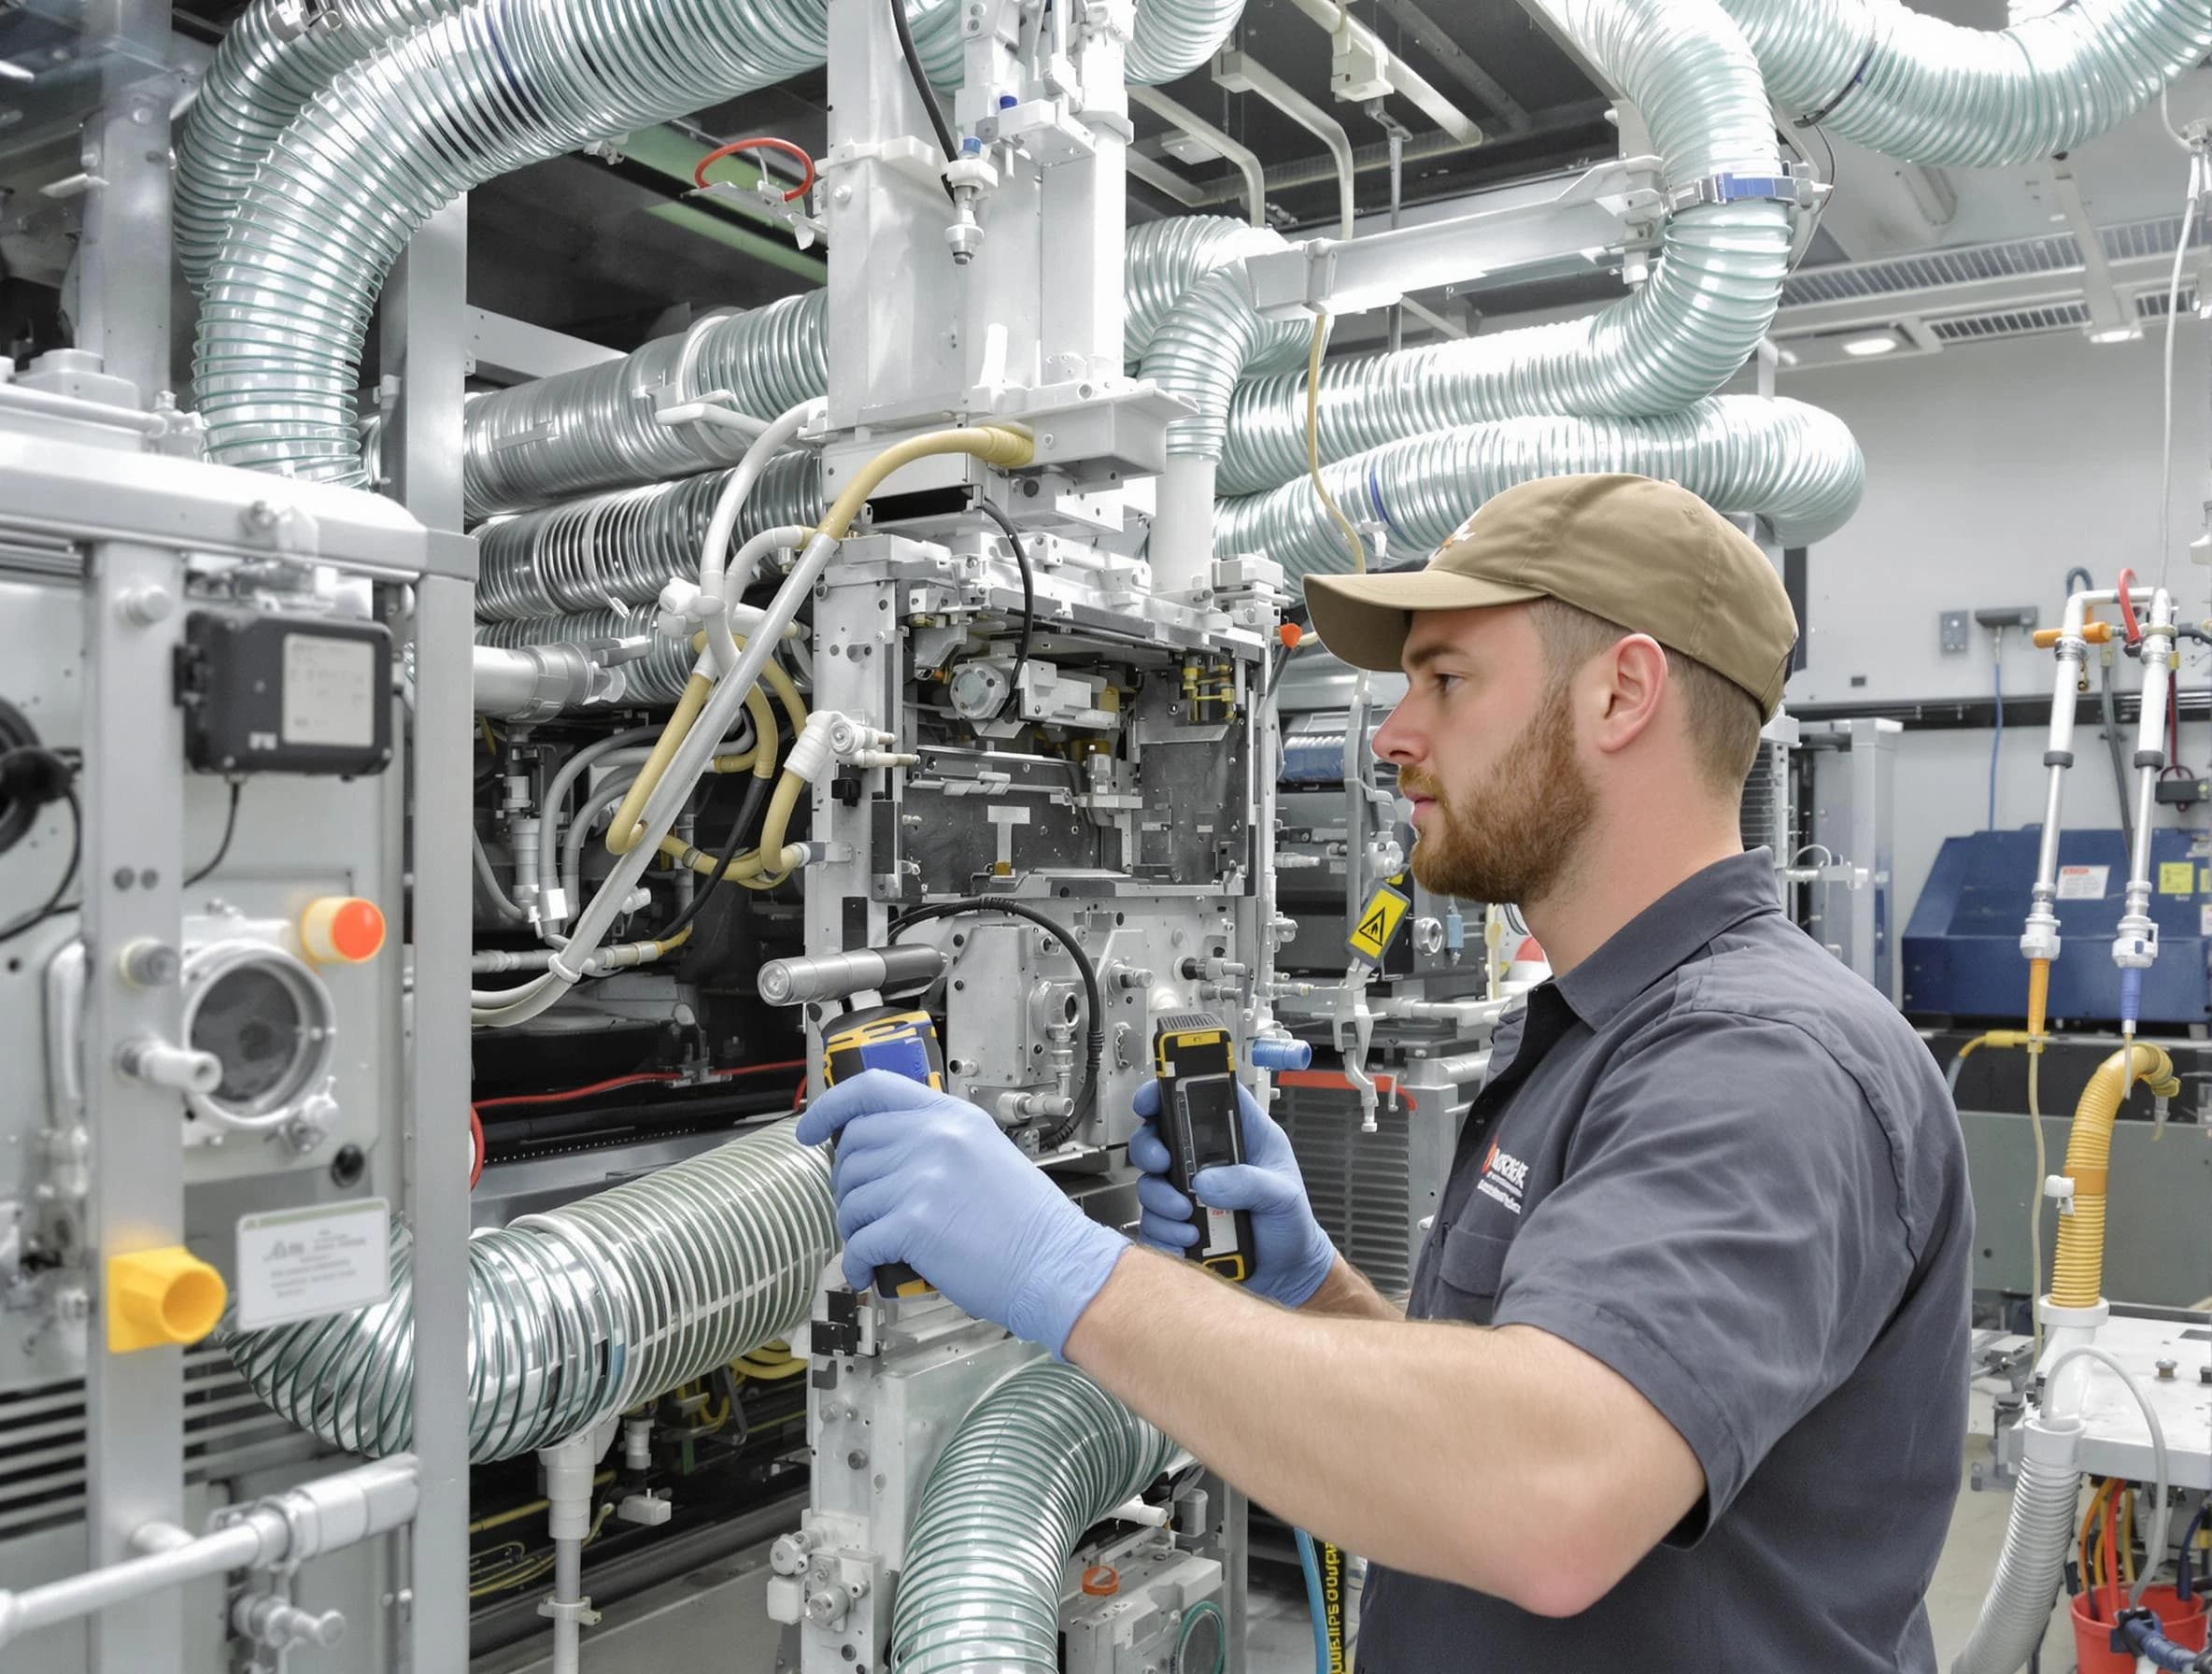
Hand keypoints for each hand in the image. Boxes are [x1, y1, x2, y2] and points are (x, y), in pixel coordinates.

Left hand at [796, 1070, 1128, 1356]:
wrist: (1053, 1263)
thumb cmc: (1025, 1221)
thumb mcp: (983, 1153)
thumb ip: (934, 1142)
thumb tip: (880, 1153)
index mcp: (950, 1116)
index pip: (871, 1089)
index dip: (830, 1107)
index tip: (811, 1129)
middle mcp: (933, 1138)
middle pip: (852, 1147)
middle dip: (846, 1184)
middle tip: (861, 1209)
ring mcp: (922, 1178)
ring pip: (850, 1196)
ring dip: (852, 1226)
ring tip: (873, 1243)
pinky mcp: (915, 1222)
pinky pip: (859, 1240)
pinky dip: (857, 1261)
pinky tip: (868, 1271)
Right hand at [1129, 1077, 1335, 1308]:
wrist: (1287, 1272)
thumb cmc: (1292, 1225)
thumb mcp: (1285, 1196)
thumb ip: (1252, 1183)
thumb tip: (1208, 1181)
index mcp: (1237, 1137)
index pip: (1200, 1098)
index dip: (1171, 1089)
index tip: (1154, 1097)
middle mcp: (1206, 1160)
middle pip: (1159, 1133)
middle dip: (1151, 1146)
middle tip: (1163, 1162)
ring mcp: (1188, 1191)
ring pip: (1149, 1180)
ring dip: (1161, 1198)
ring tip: (1189, 1216)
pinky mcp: (1177, 1223)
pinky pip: (1152, 1221)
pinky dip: (1165, 1230)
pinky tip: (1190, 1237)